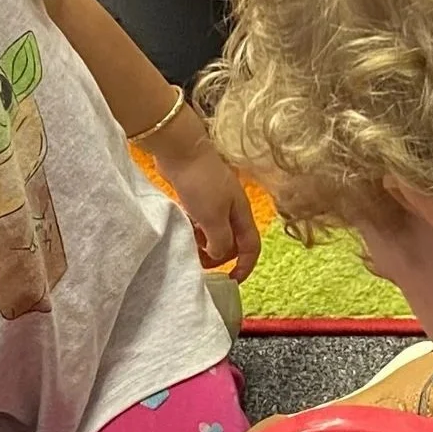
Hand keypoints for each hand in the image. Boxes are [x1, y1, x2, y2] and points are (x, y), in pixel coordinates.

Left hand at [151, 114, 261, 279]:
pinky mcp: (198, 197)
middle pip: (233, 242)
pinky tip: (183, 229)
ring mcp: (215, 202)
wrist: (180, 150)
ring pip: (215, 233)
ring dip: (205, 244)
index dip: (246, 266)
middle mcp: (232, 209)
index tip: (231, 281)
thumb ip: (221, 241)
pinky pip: (201, 223)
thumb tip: (218, 254)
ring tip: (189, 244)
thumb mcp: (213, 218)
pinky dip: (194, 230)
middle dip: (220, 256)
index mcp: (242, 214)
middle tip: (201, 262)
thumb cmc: (201, 183)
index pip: (252, 246)